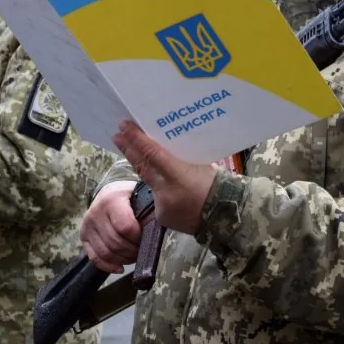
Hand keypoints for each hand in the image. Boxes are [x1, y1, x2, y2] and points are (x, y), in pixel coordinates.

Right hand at [80, 180, 140, 273]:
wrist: (111, 193)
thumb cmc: (130, 197)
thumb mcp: (141, 197)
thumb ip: (147, 213)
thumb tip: (152, 234)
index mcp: (111, 200)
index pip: (126, 227)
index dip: (139, 238)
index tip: (147, 238)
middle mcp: (95, 212)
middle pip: (115, 243)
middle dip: (132, 251)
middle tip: (142, 250)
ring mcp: (87, 225)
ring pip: (106, 253)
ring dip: (123, 259)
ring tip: (133, 256)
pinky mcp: (83, 236)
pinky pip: (94, 257)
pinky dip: (108, 266)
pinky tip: (120, 268)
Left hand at [111, 120, 217, 235]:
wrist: (226, 216)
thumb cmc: (217, 185)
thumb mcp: (202, 165)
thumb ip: (181, 157)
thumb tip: (162, 143)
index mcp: (180, 175)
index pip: (152, 153)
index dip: (136, 139)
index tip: (124, 126)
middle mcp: (167, 191)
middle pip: (142, 166)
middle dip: (128, 149)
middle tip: (117, 135)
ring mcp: (162, 205)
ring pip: (148, 182)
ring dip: (142, 167)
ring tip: (133, 152)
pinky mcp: (161, 216)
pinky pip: (156, 198)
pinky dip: (159, 190)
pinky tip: (167, 188)